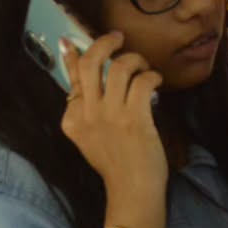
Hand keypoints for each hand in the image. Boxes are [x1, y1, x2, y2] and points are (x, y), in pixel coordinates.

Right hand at [60, 32, 165, 205]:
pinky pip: (142, 81)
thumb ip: (83, 105)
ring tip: (143, 68)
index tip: (72, 41)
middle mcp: (87, 113)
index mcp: (72, 118)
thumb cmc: (114, 162)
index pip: (73, 76)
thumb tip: (79, 71)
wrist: (132, 189)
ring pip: (121, 67)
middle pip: (92, 63)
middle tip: (117, 38)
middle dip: (105, 43)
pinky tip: (155, 82)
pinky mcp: (135, 118)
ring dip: (136, 60)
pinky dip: (152, 76)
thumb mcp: (88, 135)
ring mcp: (110, 115)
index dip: (74, 55)